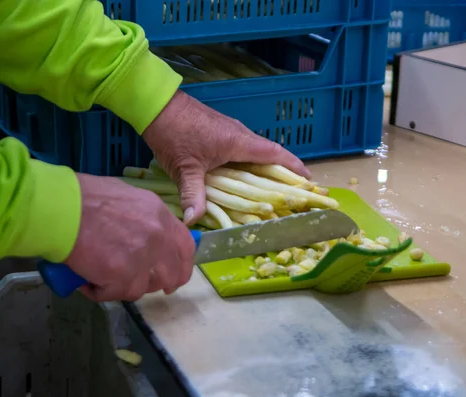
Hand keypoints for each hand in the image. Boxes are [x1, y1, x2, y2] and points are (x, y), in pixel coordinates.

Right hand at [65, 173, 195, 301]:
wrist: (59, 206)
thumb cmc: (84, 197)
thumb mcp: (128, 199)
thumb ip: (145, 219)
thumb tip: (146, 236)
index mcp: (160, 216)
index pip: (186, 247)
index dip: (182, 265)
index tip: (174, 275)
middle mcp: (158, 237)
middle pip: (171, 274)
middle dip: (158, 284)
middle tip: (140, 284)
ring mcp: (142, 257)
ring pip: (141, 288)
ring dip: (122, 286)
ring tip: (100, 275)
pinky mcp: (121, 275)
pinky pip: (115, 293)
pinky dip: (99, 291)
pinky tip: (86, 280)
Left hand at [142, 90, 311, 224]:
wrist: (157, 104)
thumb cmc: (174, 133)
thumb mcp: (184, 168)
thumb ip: (192, 195)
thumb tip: (192, 222)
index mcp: (238, 142)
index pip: (275, 154)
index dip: (294, 166)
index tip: (308, 180)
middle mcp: (240, 134)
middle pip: (270, 153)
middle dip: (284, 171)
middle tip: (293, 192)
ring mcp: (231, 130)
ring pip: (256, 151)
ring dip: (267, 166)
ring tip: (274, 187)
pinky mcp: (220, 130)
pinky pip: (244, 149)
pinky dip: (251, 162)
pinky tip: (246, 176)